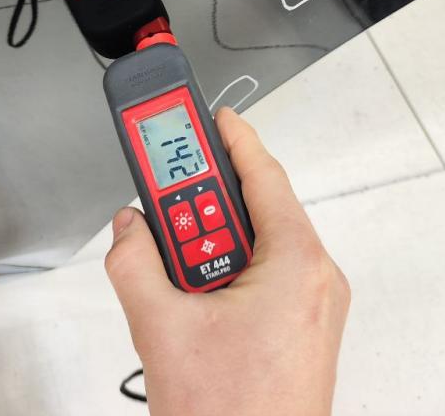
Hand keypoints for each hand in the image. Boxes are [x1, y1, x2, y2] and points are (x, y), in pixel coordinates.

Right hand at [105, 108, 350, 415]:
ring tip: (170, 270)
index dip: (231, 137)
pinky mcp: (303, 329)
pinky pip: (264, 277)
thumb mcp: (161, 330)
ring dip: (208, 246)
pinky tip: (192, 297)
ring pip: (256, 247)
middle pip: (254, 211)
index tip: (207, 114)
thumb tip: (128, 228)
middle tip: (161, 203)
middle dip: (201, 207)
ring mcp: (314, 307)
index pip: (262, 175)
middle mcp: (316, 280)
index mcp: (296, 265)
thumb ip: (134, 264)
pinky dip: (224, 273)